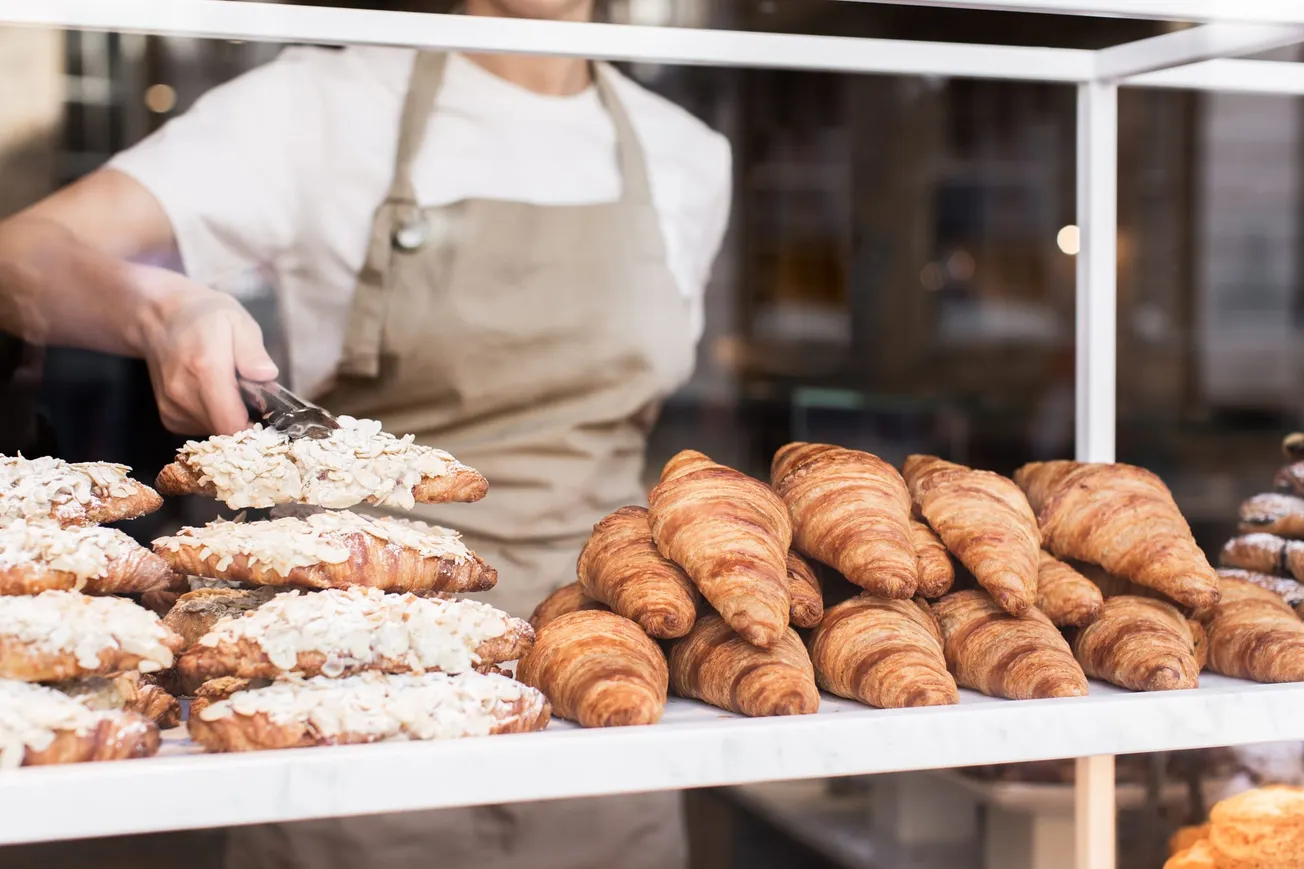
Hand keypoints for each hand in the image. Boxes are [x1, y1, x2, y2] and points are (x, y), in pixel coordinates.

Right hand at [131, 264, 277, 435]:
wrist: (161, 318)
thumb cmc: (204, 318)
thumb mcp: (237, 322)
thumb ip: (252, 352)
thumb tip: (266, 376)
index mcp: (205, 370)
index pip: (232, 424)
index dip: (257, 429)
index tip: (271, 419)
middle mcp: (183, 394)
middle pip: (227, 432)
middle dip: (247, 420)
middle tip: (254, 396)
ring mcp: (173, 408)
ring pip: (215, 432)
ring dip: (230, 417)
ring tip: (231, 389)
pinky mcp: (169, 417)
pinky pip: (202, 429)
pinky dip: (214, 417)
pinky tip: (214, 395)